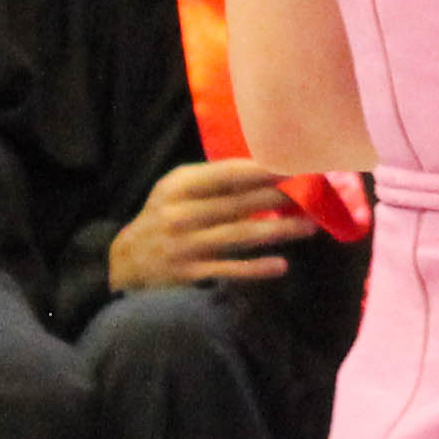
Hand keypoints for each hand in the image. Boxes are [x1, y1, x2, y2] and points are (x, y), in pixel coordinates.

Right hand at [108, 158, 316, 293]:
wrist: (125, 264)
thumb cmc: (162, 218)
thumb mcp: (174, 190)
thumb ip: (210, 179)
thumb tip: (262, 169)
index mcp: (180, 187)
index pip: (227, 175)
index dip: (264, 170)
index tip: (296, 165)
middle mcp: (182, 214)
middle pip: (240, 204)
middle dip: (280, 198)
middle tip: (314, 194)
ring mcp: (186, 246)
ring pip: (240, 235)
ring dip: (278, 230)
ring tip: (309, 226)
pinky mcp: (191, 273)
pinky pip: (229, 269)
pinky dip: (255, 268)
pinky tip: (281, 265)